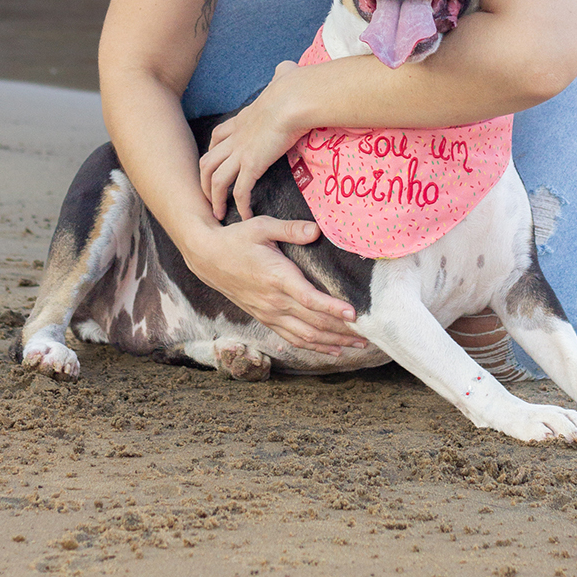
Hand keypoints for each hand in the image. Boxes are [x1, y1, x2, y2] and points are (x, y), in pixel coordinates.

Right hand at [185, 216, 363, 353]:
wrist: (208, 258)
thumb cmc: (237, 239)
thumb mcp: (262, 226)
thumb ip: (291, 229)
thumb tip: (316, 230)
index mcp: (277, 278)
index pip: (309, 299)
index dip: (332, 308)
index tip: (354, 314)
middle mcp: (274, 301)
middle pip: (314, 323)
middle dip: (343, 331)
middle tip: (369, 335)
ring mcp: (269, 313)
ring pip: (306, 336)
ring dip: (333, 343)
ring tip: (357, 345)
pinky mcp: (265, 318)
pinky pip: (293, 338)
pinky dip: (314, 346)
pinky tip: (331, 350)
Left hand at [199, 60, 304, 219]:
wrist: (294, 98)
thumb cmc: (294, 87)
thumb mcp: (284, 77)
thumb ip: (282, 75)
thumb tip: (287, 69)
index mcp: (243, 118)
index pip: (218, 136)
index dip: (214, 151)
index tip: (216, 163)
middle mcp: (237, 137)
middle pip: (208, 161)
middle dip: (204, 180)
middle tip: (209, 197)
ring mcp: (242, 151)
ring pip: (216, 179)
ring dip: (215, 198)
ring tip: (219, 214)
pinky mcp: (252, 164)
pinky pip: (240, 191)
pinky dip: (240, 205)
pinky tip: (245, 216)